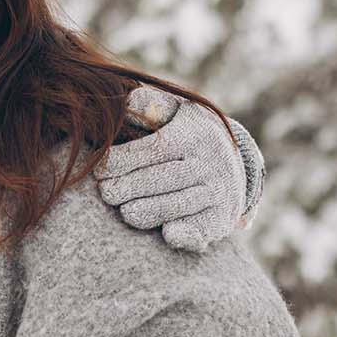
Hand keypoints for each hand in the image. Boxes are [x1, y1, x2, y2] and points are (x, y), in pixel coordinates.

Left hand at [97, 86, 252, 251]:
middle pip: (162, 179)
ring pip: (177, 206)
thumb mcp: (176, 111)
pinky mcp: (221, 219)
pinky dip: (184, 233)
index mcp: (195, 135)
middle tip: (106, 193)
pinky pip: (200, 229)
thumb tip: (127, 102)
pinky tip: (167, 232)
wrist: (235, 163)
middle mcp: (210, 164)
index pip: (154, 149)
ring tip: (125, 211)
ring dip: (146, 211)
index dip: (122, 160)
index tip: (101, 169)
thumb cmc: (189, 134)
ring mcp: (218, 193)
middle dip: (128, 187)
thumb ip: (151, 104)